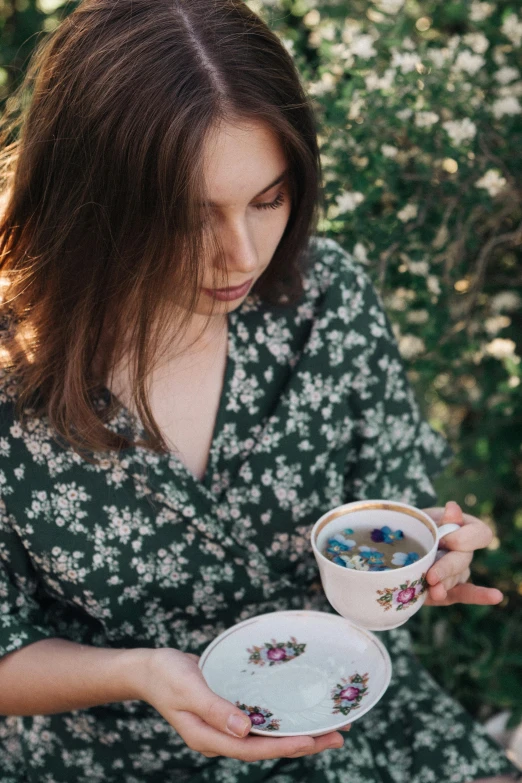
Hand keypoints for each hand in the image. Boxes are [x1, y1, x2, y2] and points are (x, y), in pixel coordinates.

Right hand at [135, 647, 348, 760]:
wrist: (150, 668)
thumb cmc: (166, 676)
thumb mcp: (188, 689)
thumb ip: (214, 709)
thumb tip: (244, 729)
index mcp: (209, 739)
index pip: (253, 749)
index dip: (284, 746)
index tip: (312, 739)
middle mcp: (221, 738)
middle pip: (267, 747)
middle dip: (304, 743)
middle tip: (339, 735)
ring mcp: (226, 727)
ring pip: (268, 735)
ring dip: (298, 731)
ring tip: (331, 727)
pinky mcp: (229, 712)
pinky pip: (261, 721)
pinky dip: (282, 718)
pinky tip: (299, 711)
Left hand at [422, 501, 503, 606]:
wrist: (396, 549)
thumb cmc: (412, 528)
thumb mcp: (422, 517)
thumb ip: (439, 518)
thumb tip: (453, 507)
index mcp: (462, 529)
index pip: (479, 534)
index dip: (463, 538)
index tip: (443, 539)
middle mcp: (465, 551)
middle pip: (464, 559)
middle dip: (446, 568)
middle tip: (431, 576)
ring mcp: (459, 572)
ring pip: (455, 579)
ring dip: (443, 585)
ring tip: (433, 591)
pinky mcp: (450, 590)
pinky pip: (466, 593)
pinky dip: (479, 596)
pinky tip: (495, 597)